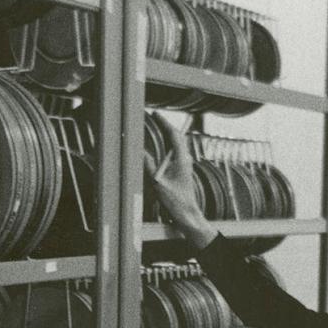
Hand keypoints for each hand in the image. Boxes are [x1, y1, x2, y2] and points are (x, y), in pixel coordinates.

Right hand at [143, 115, 216, 249]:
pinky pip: (176, 151)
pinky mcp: (183, 170)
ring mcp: (185, 164)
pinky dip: (169, 144)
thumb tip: (140, 151)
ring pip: (178, 143)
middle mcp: (185, 159)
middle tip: (156, 117)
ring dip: (168, 134)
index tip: (156, 114)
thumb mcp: (157, 183)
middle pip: (177, 136)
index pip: (173, 134)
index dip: (164, 122)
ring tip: (159, 126)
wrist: (187, 213)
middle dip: (166, 125)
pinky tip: (164, 145)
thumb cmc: (175, 200)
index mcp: (181, 159)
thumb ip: (148, 165)